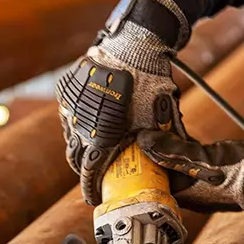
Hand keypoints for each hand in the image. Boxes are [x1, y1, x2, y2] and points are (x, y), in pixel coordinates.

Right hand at [56, 0, 189, 205]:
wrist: (134, 46)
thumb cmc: (151, 85)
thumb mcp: (159, 121)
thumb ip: (161, 147)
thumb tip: (178, 173)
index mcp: (101, 139)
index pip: (89, 174)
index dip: (90, 189)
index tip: (93, 198)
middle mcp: (79, 126)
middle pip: (75, 158)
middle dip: (84, 171)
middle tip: (94, 177)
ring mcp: (70, 107)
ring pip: (69, 136)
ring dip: (79, 148)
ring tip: (90, 153)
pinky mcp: (66, 91)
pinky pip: (68, 115)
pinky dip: (76, 125)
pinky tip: (88, 126)